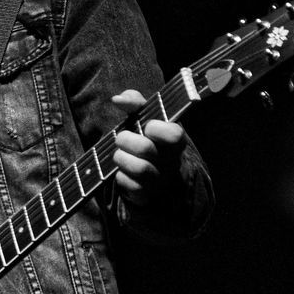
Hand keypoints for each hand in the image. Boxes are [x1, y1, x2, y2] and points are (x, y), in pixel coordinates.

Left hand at [110, 89, 186, 209]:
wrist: (154, 172)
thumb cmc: (148, 138)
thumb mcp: (145, 117)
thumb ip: (134, 102)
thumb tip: (117, 99)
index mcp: (175, 140)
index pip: (174, 134)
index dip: (156, 128)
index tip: (146, 126)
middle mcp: (171, 161)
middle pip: (146, 149)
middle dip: (125, 140)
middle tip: (120, 138)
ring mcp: (161, 179)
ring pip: (140, 169)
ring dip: (121, 158)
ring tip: (118, 154)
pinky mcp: (148, 194)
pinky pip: (132, 186)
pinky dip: (121, 177)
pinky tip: (122, 171)